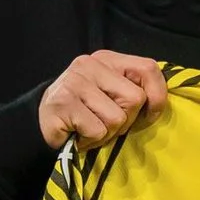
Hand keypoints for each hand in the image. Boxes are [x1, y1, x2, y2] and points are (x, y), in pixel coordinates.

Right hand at [38, 52, 167, 149]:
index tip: (149, 114)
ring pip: (117, 118)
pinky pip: (98, 130)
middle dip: (126, 121)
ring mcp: (75, 82)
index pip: (148, 69)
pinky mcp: (64, 102)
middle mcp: (90, 64)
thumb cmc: (85, 114)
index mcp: (107, 59)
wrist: (40, 124)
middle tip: (106, 124)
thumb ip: (133, 90)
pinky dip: (92, 140)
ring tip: (90, 128)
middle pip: (135, 98)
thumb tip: (159, 101)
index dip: (158, 96)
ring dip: (107, 133)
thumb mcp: (111, 95)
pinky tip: (78, 134)